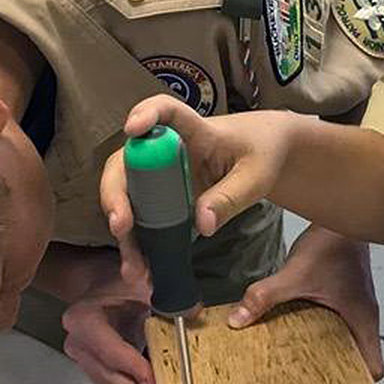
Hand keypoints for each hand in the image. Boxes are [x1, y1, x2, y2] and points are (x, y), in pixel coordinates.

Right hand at [61, 280, 163, 383]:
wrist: (101, 284)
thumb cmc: (118, 281)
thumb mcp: (134, 274)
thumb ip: (142, 273)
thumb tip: (153, 281)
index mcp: (83, 320)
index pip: (111, 351)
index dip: (133, 368)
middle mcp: (78, 344)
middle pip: (111, 378)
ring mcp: (84, 362)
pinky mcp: (95, 373)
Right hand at [103, 95, 302, 280]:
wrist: (267, 156)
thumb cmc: (262, 153)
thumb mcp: (256, 176)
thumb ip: (230, 197)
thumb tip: (202, 226)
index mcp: (194, 130)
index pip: (166, 111)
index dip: (146, 114)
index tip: (132, 127)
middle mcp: (167, 149)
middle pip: (127, 162)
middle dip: (116, 194)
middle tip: (121, 226)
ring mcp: (161, 176)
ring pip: (129, 198)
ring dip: (127, 233)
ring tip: (135, 268)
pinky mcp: (164, 200)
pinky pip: (145, 221)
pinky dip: (142, 247)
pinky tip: (144, 272)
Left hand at [230, 227, 383, 379]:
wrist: (341, 215)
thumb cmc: (333, 244)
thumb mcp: (296, 273)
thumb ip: (266, 296)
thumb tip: (238, 319)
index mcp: (362, 321)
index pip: (373, 368)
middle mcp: (362, 318)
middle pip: (356, 359)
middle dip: (334, 374)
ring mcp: (353, 308)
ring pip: (343, 341)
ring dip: (324, 351)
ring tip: (295, 363)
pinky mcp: (342, 297)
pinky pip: (332, 323)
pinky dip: (316, 330)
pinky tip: (293, 331)